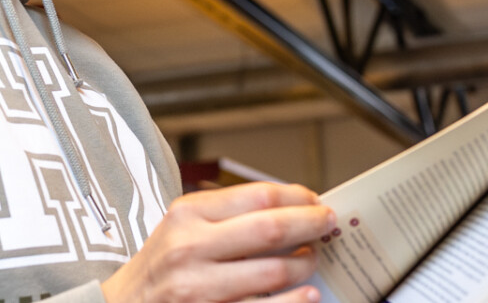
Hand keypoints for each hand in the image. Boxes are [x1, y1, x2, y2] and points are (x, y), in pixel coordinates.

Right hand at [102, 182, 336, 302]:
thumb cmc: (159, 268)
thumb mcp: (180, 228)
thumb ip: (226, 215)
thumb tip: (289, 207)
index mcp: (186, 216)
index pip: (258, 195)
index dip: (297, 197)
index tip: (315, 201)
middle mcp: (190, 249)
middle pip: (271, 228)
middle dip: (312, 225)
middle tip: (329, 224)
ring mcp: (198, 289)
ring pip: (274, 272)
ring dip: (305, 265)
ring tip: (313, 260)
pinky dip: (294, 302)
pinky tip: (307, 295)